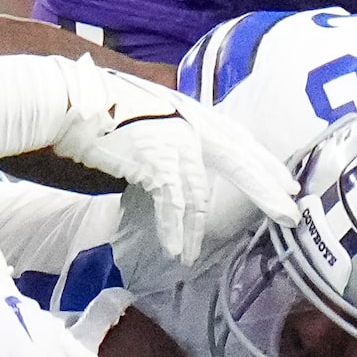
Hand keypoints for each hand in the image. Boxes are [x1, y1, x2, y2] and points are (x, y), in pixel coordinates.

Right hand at [50, 59, 298, 262]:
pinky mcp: (157, 159)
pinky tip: (173, 248)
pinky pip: (173, 203)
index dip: (265, 164)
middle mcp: (191, 123)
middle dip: (267, 191)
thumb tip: (180, 159)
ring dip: (195, 230)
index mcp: (192, 111)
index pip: (240, 140)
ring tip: (190, 254)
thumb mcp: (146, 116)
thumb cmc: (97, 109)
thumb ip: (170, 132)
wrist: (67, 102)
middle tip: (290, 216)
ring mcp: (176, 140)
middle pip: (241, 161)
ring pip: (202, 192)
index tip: (287, 184)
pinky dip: (173, 228)